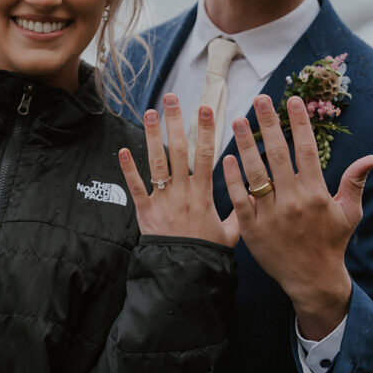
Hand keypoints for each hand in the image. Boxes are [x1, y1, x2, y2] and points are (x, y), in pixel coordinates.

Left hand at [119, 93, 239, 247]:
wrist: (183, 274)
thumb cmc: (206, 254)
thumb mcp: (230, 234)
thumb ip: (238, 213)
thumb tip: (250, 196)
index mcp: (204, 194)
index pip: (207, 155)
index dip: (206, 130)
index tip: (206, 108)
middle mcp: (183, 192)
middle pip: (179, 150)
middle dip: (176, 122)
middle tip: (173, 98)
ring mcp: (163, 199)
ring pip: (157, 162)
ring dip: (151, 136)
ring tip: (149, 113)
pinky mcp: (145, 211)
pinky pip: (136, 187)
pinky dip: (128, 169)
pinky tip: (122, 150)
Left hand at [223, 94, 372, 338]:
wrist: (312, 280)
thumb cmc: (331, 242)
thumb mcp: (349, 213)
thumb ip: (355, 182)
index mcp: (317, 194)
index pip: (306, 150)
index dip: (299, 124)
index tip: (291, 101)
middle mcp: (293, 201)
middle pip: (277, 154)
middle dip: (268, 124)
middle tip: (258, 100)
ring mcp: (271, 215)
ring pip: (255, 173)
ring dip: (245, 144)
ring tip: (238, 120)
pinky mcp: (252, 229)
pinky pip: (240, 198)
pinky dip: (233, 178)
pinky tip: (227, 158)